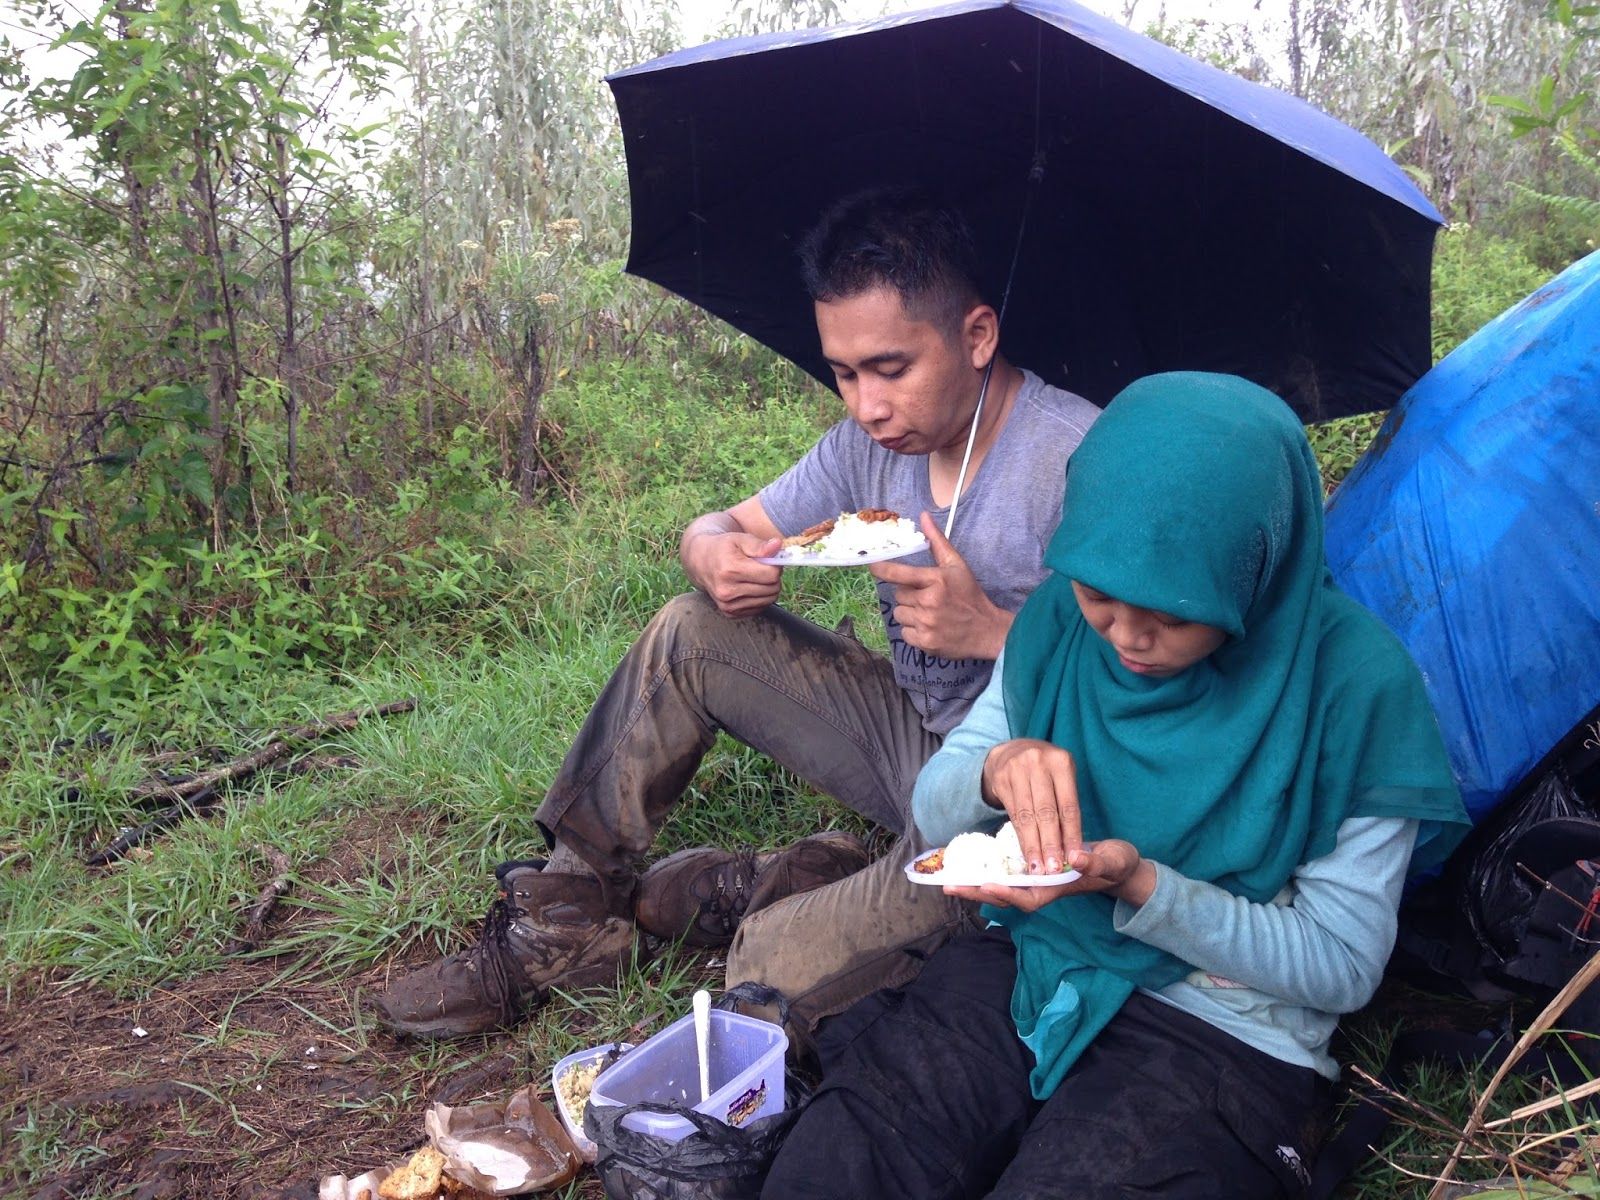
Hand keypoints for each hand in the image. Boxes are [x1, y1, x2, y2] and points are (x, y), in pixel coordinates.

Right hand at [684, 529, 783, 617]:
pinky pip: (760, 607)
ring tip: (755, 575)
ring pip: (769, 600)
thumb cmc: (723, 548)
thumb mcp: (739, 539)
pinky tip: (750, 586)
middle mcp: (727, 591)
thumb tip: (777, 545)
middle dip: (772, 576)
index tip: (768, 558)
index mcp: (730, 570)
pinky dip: (760, 597)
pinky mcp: (730, 613)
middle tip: (762, 566)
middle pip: (772, 588)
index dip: (775, 565)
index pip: (771, 574)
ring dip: (768, 587)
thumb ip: (759, 544)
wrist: (701, 562)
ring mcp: (728, 605)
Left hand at [869, 512, 1008, 659]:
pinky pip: (904, 633)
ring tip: (930, 613)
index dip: (882, 569)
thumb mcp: (957, 565)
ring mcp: (926, 623)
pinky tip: (930, 627)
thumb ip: (937, 541)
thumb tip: (923, 516)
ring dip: (910, 613)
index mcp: (936, 580)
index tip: (871, 565)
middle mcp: (929, 601)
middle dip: (910, 595)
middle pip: (899, 595)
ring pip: (899, 614)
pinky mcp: (925, 642)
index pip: (900, 573)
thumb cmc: (970, 594)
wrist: (986, 630)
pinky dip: (914, 631)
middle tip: (928, 597)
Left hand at [942, 839, 1151, 910]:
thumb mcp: (1112, 860)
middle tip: (949, 886)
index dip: (1008, 893)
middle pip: (1007, 896)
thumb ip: (1096, 862)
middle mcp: (1043, 887)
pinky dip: (987, 872)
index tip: (987, 885)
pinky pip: (1006, 875)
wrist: (1119, 864)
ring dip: (976, 884)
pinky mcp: (1034, 869)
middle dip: (978, 893)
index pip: (1029, 897)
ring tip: (950, 880)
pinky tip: (969, 866)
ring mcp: (1037, 880)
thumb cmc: (1117, 863)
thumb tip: (1076, 859)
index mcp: (1059, 888)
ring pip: (1002, 887)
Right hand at [981, 738, 1081, 873]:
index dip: (1071, 834)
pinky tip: (1026, 854)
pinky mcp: (1001, 780)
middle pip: (1046, 812)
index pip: (1068, 805)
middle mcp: (1038, 763)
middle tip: (1054, 870)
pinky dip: (1021, 838)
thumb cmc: (1046, 772)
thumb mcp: (1062, 778)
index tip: (1073, 859)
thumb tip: (1072, 848)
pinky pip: (1013, 815)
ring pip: (1027, 816)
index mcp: (1061, 762)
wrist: (1012, 751)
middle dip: (1050, 844)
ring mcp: (1016, 770)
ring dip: (1033, 846)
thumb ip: (1066, 806)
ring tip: (1039, 869)